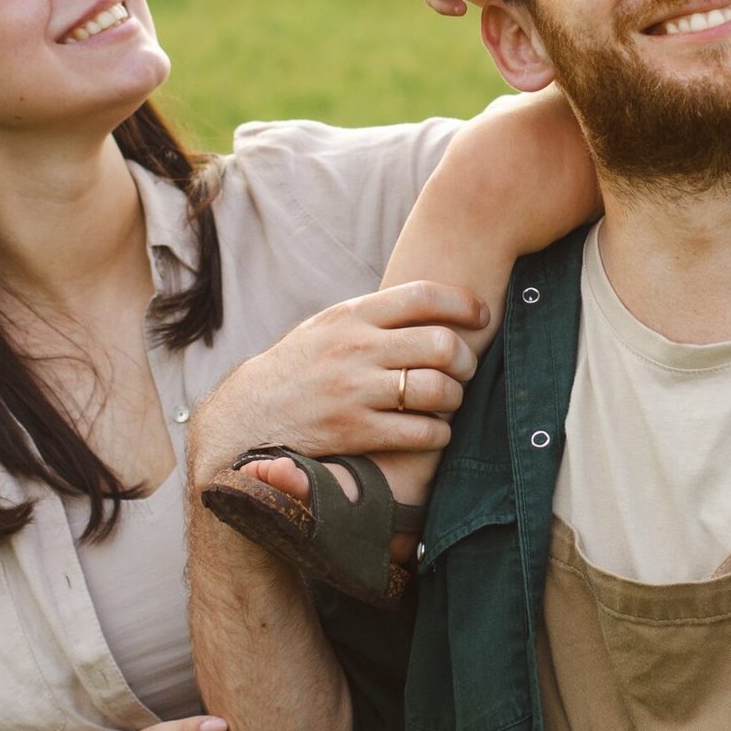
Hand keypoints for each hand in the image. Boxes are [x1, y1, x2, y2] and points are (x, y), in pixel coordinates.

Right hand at [188, 279, 485, 480]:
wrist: (249, 415)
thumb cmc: (299, 367)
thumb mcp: (327, 326)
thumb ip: (373, 315)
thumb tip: (430, 302)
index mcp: (352, 316)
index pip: (422, 296)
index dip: (463, 303)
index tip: (482, 316)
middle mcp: (355, 349)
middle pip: (441, 344)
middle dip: (467, 359)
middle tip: (466, 369)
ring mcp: (354, 391)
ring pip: (437, 389)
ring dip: (455, 398)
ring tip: (449, 401)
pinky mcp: (354, 431)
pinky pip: (420, 432)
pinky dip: (439, 434)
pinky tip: (435, 432)